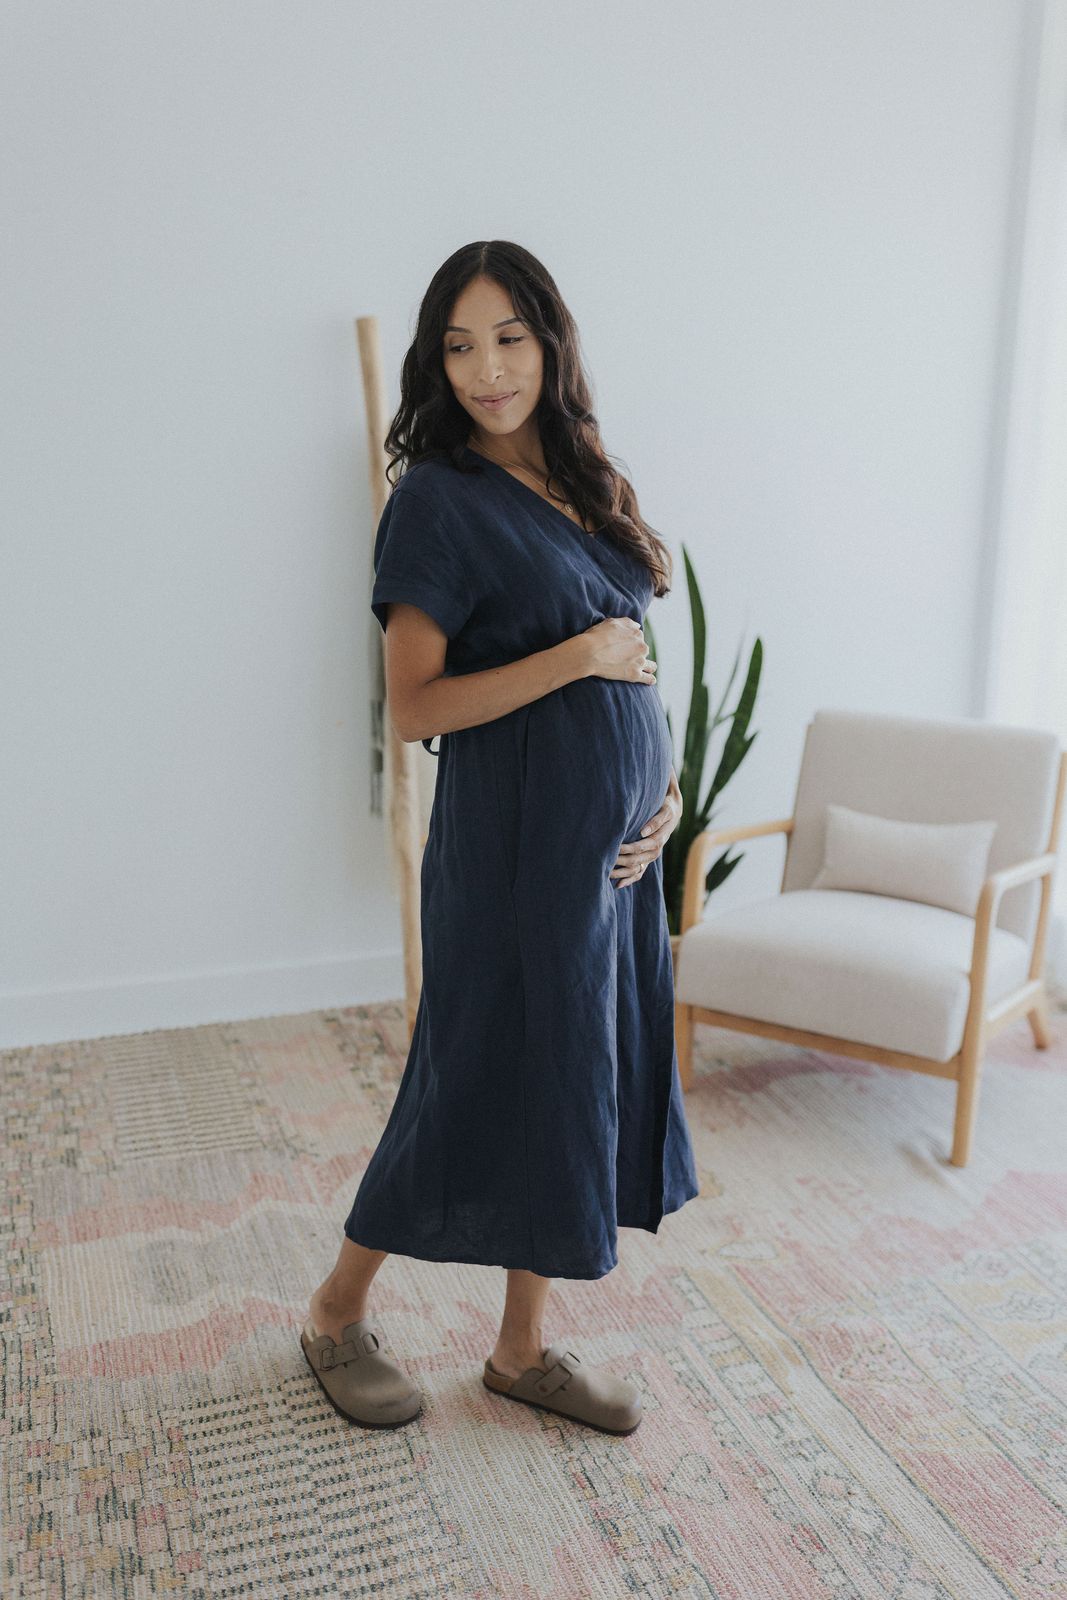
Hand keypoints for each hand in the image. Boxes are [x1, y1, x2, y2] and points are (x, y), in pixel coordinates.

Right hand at [579, 617, 655, 683]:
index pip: (638, 637)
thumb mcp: (612, 622)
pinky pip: (648, 679)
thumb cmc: (597, 636)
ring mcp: (639, 661)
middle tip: (624, 658)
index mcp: (637, 633)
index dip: (630, 642)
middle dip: (637, 653)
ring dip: (648, 667)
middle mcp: (642, 647)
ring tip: (644, 670)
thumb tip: (638, 626)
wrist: (589, 653)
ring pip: (651, 665)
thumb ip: (628, 623)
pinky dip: (650, 680)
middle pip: (643, 650)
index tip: (622, 646)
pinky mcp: (635, 675)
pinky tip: (650, 680)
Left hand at [610, 769, 682, 888]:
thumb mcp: (663, 780)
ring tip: (610, 867)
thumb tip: (662, 757)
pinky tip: (617, 884)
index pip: (662, 820)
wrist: (674, 806)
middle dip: (633, 849)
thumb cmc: (661, 790)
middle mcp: (665, 832)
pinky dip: (631, 878)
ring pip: (647, 859)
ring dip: (629, 864)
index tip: (641, 830)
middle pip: (652, 845)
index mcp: (668, 812)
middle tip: (614, 850)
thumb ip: (662, 773)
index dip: (653, 825)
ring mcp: (659, 845)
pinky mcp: (651, 854)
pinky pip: (643, 870)